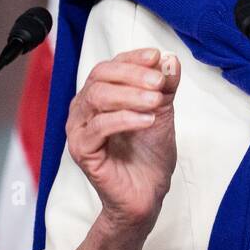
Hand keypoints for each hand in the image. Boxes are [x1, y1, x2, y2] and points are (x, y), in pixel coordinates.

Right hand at [66, 46, 180, 230]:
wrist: (147, 193)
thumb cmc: (150, 152)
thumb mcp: (162, 111)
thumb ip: (164, 86)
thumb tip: (170, 59)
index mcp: (99, 94)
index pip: (110, 66)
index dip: (132, 58)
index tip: (156, 57)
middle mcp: (84, 108)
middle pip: (100, 77)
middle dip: (132, 75)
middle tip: (159, 82)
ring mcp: (79, 129)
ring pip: (97, 98)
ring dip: (130, 95)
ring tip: (156, 102)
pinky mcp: (81, 151)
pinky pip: (98, 127)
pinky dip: (124, 119)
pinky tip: (147, 121)